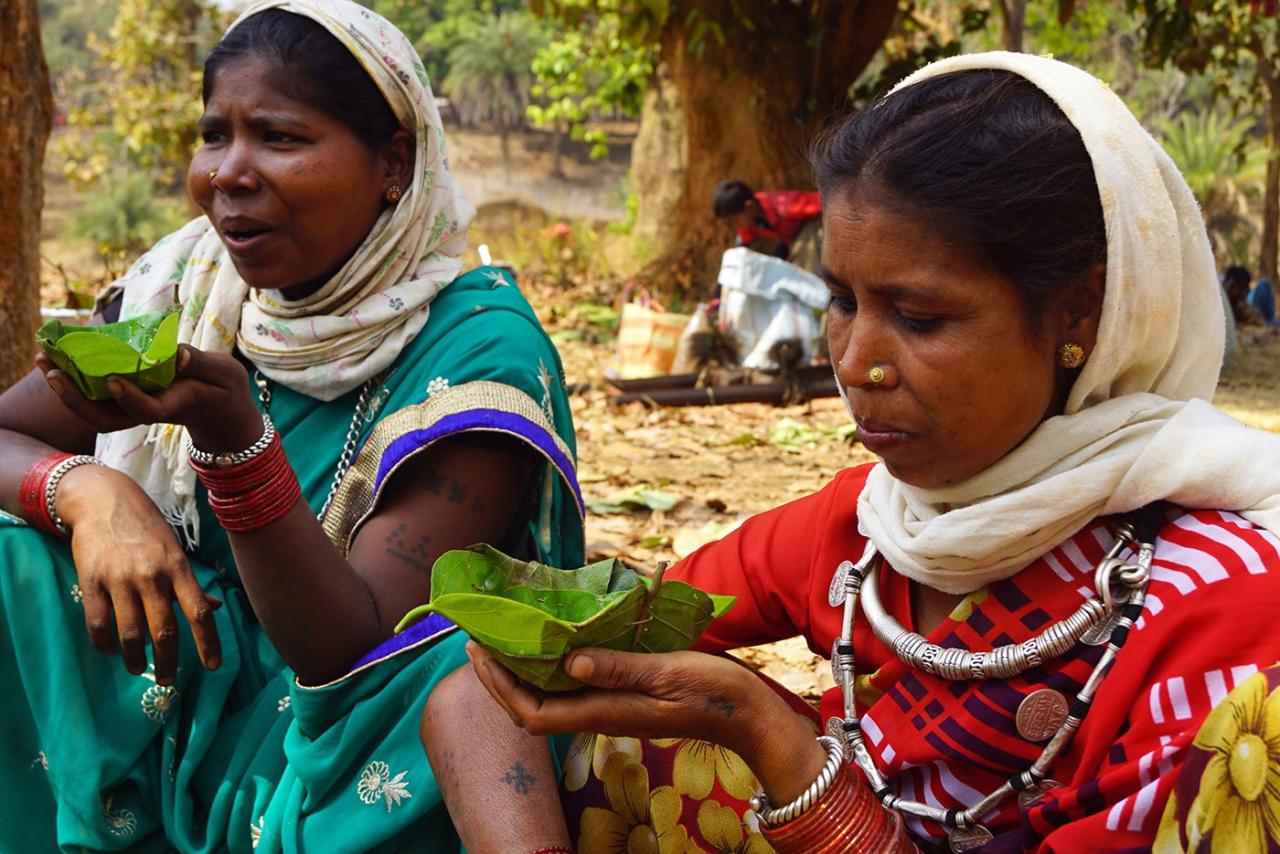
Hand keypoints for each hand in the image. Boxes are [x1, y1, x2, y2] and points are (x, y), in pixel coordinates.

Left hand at [37, 345, 261, 451]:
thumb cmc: (225, 390)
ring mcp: (136, 408)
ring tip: (45, 361)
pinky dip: (76, 381)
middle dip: (77, 399)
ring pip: (96, 410)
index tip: (113, 381)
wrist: (222, 412)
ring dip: (68, 390)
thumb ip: (201, 363)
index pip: (148, 409)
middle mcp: (149, 411)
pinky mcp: (130, 400)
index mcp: (175, 405)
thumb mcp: (225, 373)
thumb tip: (176, 353)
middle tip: (53, 371)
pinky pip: (97, 397)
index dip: (130, 398)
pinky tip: (60, 360)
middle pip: (107, 418)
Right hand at [58, 464, 222, 683]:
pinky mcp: (91, 580)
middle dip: (168, 662)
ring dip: (134, 658)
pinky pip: (98, 622)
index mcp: (178, 568)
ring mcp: (120, 579)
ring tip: (137, 669)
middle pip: (164, 630)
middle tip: (168, 680)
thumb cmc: (146, 529)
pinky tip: (109, 651)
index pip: (199, 612)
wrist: (103, 500)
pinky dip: (104, 643)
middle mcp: (152, 576)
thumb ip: (191, 583)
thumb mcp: (175, 551)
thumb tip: (215, 607)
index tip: (213, 666)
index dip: (208, 642)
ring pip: (130, 633)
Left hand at [469, 642, 780, 758]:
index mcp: (606, 711)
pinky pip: (577, 686)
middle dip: (501, 678)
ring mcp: (614, 706)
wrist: (749, 715)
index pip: (535, 712)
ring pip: (554, 696)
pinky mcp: (627, 696)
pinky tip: (554, 642)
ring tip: (506, 637)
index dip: (501, 687)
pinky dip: (555, 665)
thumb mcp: (668, 672)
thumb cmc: (713, 693)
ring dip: (524, 671)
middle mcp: (602, 713)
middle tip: (478, 639)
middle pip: (535, 707)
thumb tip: (569, 662)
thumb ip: (619, 668)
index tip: (480, 651)